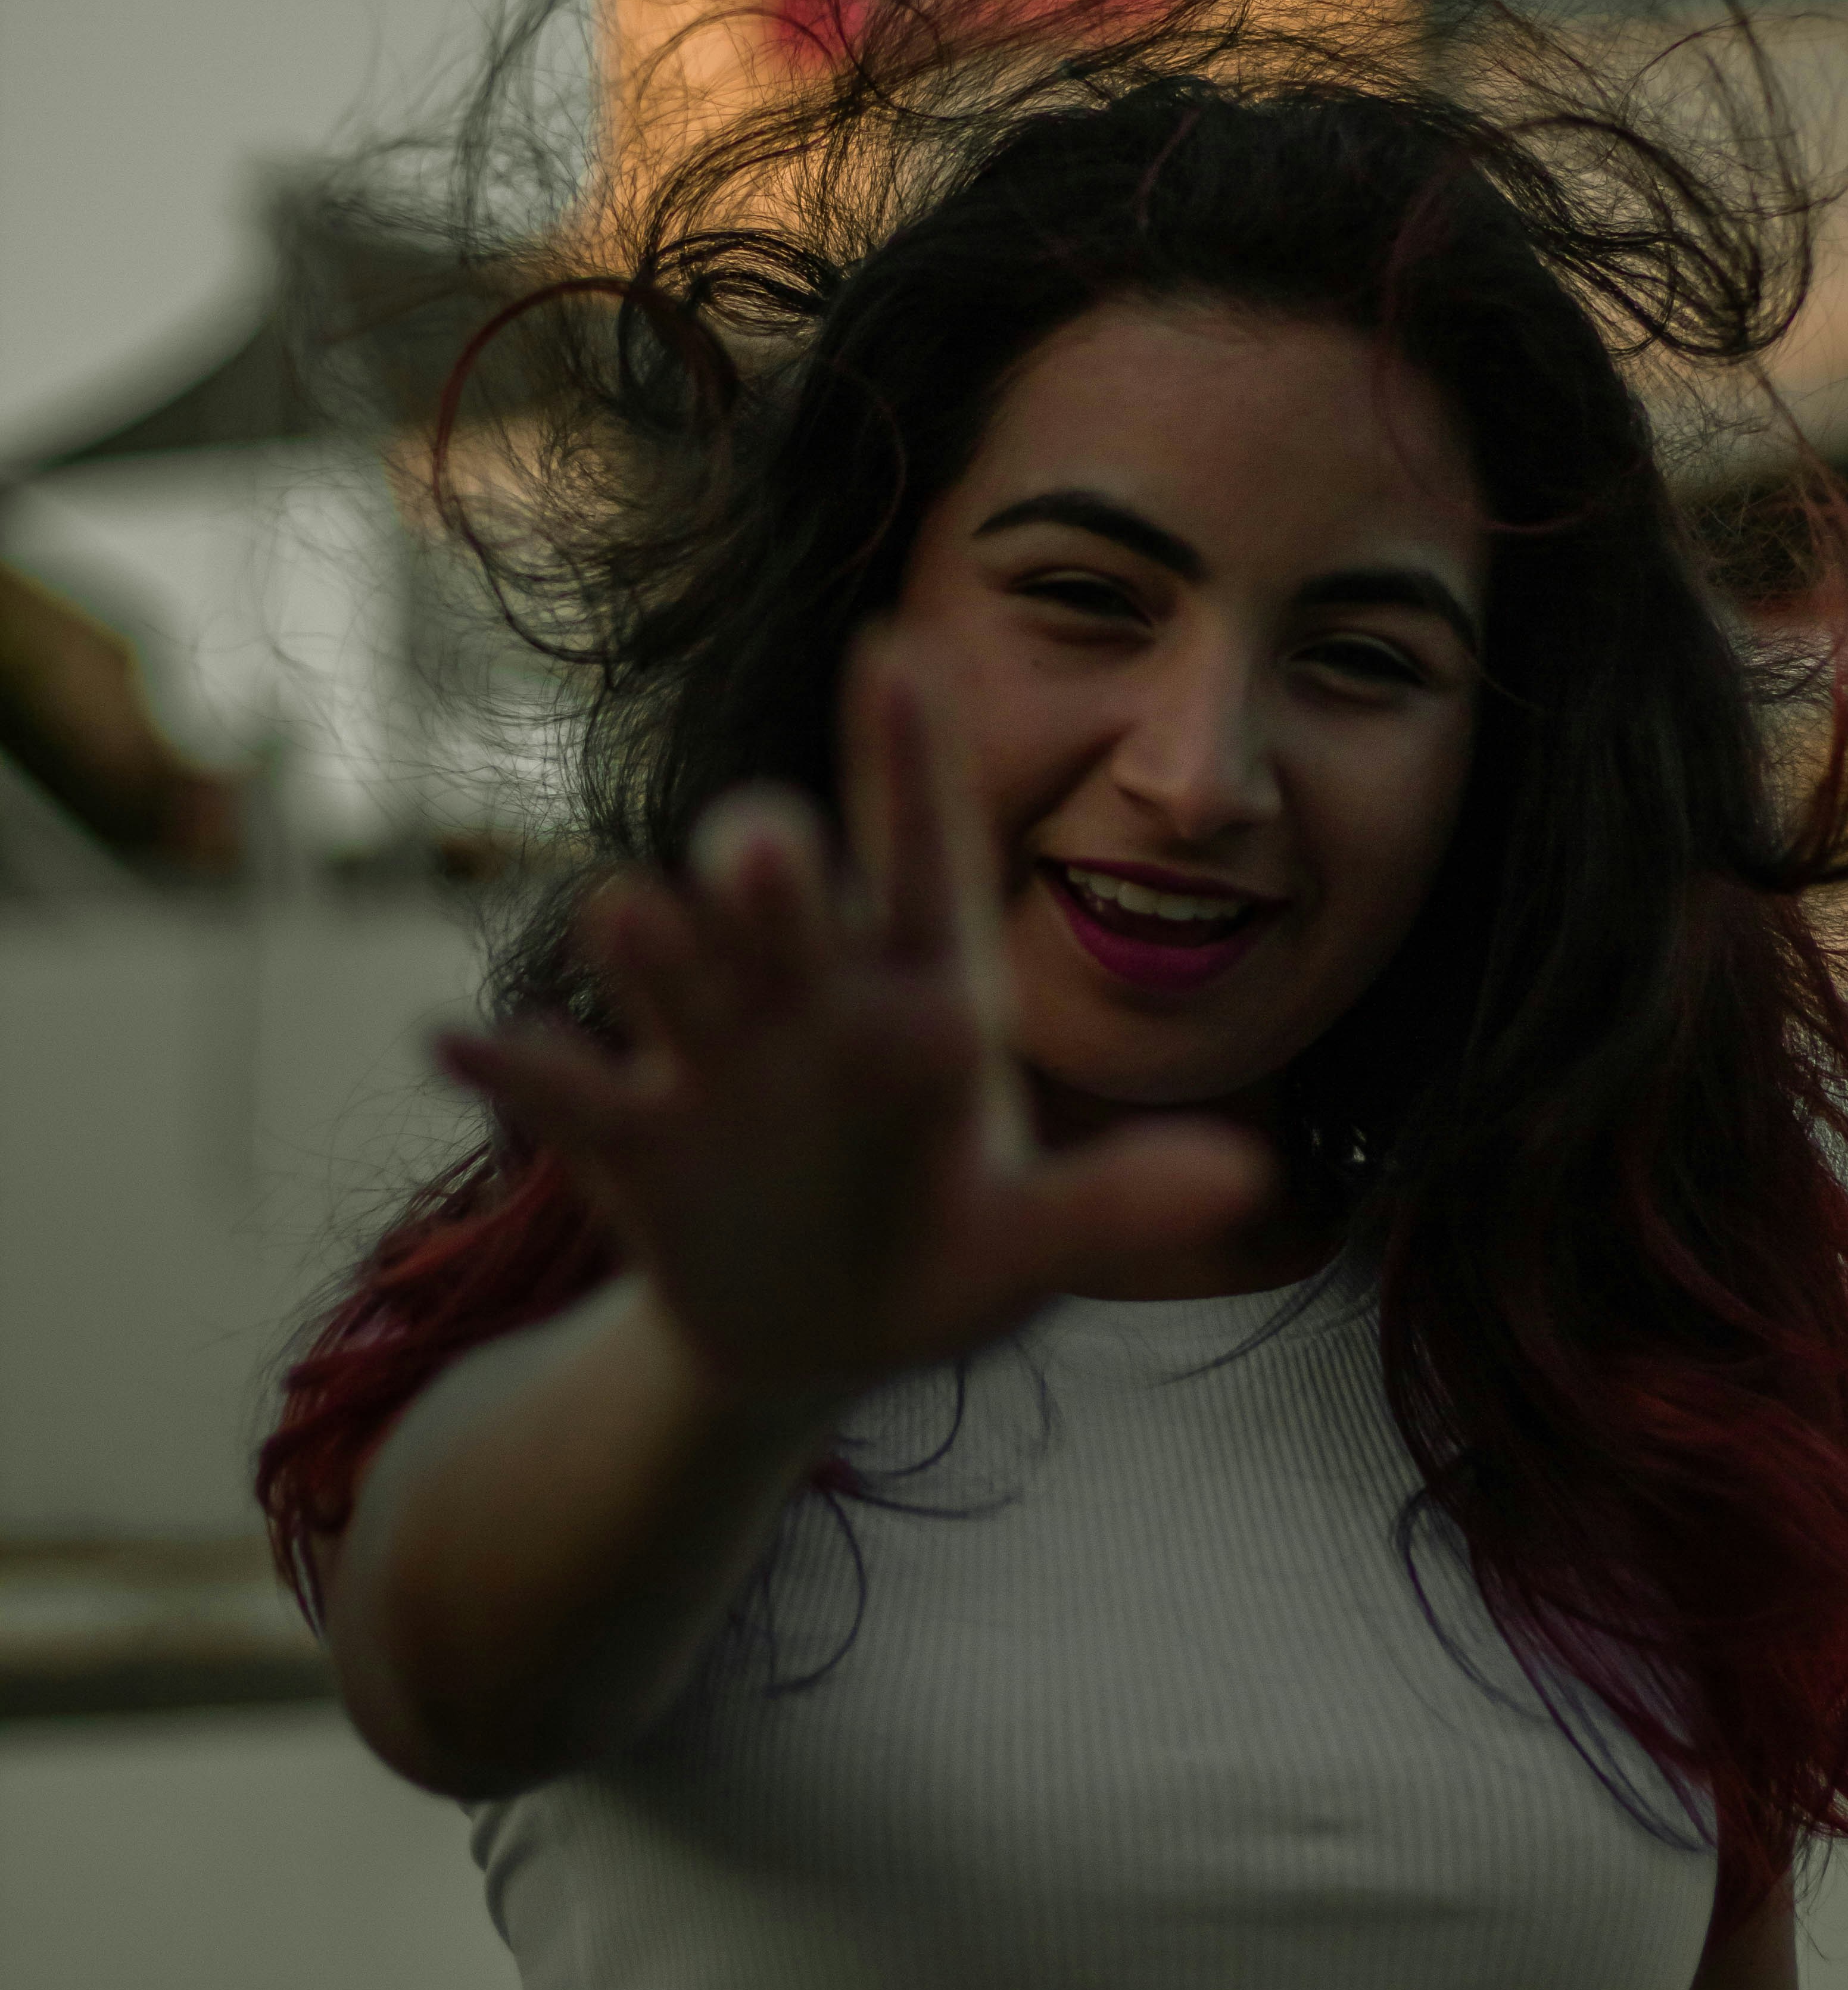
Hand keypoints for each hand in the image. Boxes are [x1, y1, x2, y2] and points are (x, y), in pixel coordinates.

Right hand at [436, 631, 1272, 1404]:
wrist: (817, 1339)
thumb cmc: (939, 1256)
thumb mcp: (1030, 1249)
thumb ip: (1120, 1209)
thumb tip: (1247, 1180)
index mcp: (921, 998)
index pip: (922, 854)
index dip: (908, 761)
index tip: (897, 650)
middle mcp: (807, 996)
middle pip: (782, 898)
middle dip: (768, 870)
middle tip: (771, 846)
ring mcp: (709, 1055)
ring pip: (667, 961)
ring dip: (648, 941)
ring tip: (631, 920)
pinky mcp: (629, 1136)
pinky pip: (563, 1087)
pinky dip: (511, 1065)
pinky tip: (458, 1043)